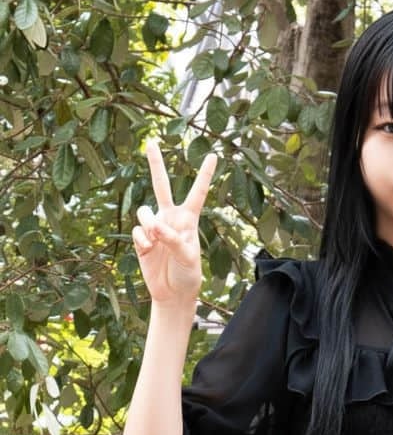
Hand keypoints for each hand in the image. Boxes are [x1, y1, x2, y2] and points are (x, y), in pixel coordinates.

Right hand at [132, 140, 216, 305]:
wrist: (173, 292)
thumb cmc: (188, 274)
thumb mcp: (187, 257)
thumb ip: (172, 239)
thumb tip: (154, 226)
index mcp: (189, 219)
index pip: (197, 192)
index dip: (204, 174)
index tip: (212, 155)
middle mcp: (171, 218)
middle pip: (161, 186)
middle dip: (156, 165)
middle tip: (151, 142)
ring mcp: (154, 227)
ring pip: (144, 211)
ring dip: (149, 223)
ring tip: (156, 240)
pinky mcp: (142, 239)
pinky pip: (137, 231)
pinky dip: (142, 240)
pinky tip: (148, 251)